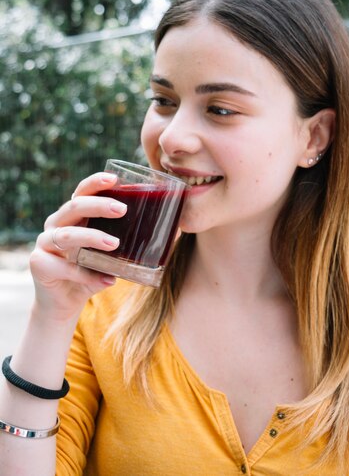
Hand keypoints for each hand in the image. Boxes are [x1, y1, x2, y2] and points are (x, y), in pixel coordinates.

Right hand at [30, 172, 126, 320]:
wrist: (64, 301)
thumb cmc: (92, 269)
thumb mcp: (113, 254)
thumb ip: (135, 242)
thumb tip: (176, 231)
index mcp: (75, 214)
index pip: (83, 191)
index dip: (96, 182)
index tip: (115, 179)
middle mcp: (57, 223)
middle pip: (74, 206)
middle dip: (99, 205)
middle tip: (123, 210)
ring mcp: (45, 243)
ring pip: (66, 235)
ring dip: (92, 238)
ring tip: (114, 244)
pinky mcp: (39, 264)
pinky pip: (62, 267)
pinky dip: (85, 274)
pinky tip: (106, 280)